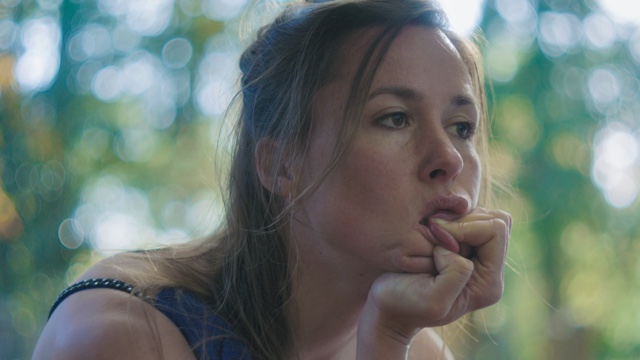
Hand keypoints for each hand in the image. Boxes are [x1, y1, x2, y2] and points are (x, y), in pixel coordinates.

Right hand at [357, 209, 510, 355]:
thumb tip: (457, 247)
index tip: (437, 239)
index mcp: (488, 282)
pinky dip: (449, 220)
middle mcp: (489, 270)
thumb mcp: (432, 299)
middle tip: (434, 237)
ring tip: (432, 237)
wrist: (389, 309)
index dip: (465, 227)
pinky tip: (431, 234)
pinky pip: (467, 218)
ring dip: (454, 220)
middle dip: (462, 222)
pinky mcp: (464, 249)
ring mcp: (478, 258)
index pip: (495, 231)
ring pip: (482, 216)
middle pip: (494, 220)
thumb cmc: (404, 304)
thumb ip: (455, 274)